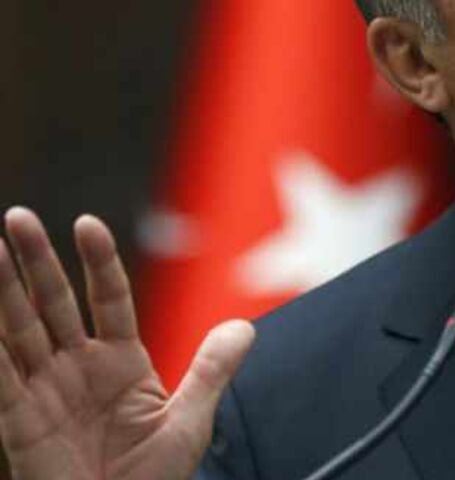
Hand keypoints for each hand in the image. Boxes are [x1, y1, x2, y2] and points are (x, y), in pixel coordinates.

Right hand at [0, 207, 254, 478]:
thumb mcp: (189, 421)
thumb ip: (210, 371)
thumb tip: (244, 327)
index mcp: (120, 362)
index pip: (107, 298)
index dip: (97, 262)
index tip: (87, 224)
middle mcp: (77, 369)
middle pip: (53, 303)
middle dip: (35, 262)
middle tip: (16, 217)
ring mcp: (45, 393)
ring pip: (18, 331)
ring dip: (2, 292)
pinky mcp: (22, 424)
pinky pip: (1, 383)